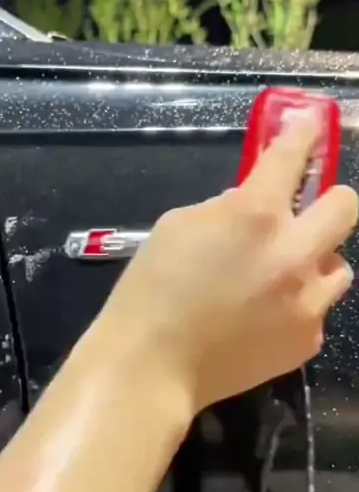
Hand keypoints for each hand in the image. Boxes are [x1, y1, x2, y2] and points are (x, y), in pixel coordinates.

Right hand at [100, 117, 357, 412]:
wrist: (152, 367)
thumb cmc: (151, 290)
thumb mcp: (177, 226)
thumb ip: (223, 208)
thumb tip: (251, 204)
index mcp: (255, 215)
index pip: (291, 157)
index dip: (303, 133)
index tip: (308, 124)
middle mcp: (294, 253)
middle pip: (346, 207)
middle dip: (329, 200)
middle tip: (306, 211)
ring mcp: (307, 302)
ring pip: (340, 266)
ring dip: (315, 261)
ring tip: (282, 276)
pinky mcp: (307, 341)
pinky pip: (317, 311)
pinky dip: (297, 307)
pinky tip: (264, 318)